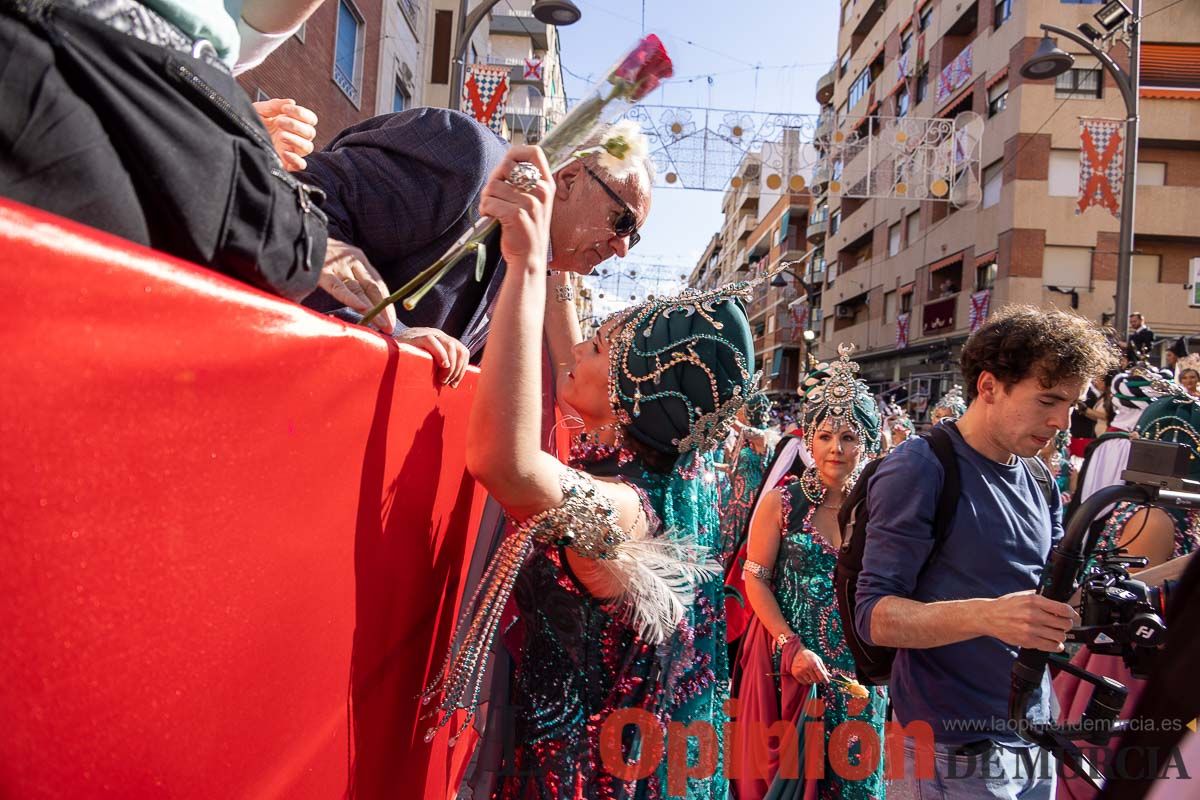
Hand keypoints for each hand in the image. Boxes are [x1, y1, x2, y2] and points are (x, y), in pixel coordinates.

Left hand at [252, 98, 317, 170]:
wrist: (239, 138)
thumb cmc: (251, 124)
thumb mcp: (260, 110)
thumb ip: (274, 105)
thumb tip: (291, 102)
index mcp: (292, 123)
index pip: (310, 119)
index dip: (301, 113)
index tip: (285, 109)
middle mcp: (295, 137)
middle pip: (310, 132)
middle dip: (296, 125)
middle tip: (279, 123)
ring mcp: (292, 151)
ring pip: (308, 147)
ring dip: (296, 140)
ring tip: (280, 135)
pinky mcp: (287, 164)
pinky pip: (301, 165)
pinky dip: (296, 159)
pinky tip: (284, 153)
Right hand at [319, 239, 396, 333]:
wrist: (294, 237)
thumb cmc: (315, 255)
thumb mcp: (337, 264)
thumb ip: (346, 282)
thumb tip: (361, 307)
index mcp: (357, 258)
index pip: (377, 283)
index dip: (386, 303)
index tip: (391, 321)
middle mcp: (351, 260)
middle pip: (372, 288)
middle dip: (383, 309)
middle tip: (389, 328)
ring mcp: (338, 265)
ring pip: (359, 289)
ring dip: (371, 309)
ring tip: (381, 326)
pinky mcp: (323, 270)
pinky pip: (338, 287)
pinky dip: (351, 298)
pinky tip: (362, 309)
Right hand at [395, 327, 469, 387]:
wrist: (385, 353)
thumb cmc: (407, 364)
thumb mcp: (427, 365)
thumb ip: (440, 369)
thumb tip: (454, 384)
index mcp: (443, 342)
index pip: (462, 351)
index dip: (462, 369)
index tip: (454, 384)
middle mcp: (437, 335)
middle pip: (459, 349)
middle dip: (457, 369)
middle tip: (446, 383)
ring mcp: (427, 334)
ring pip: (450, 346)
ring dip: (450, 366)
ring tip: (441, 379)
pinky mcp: (415, 337)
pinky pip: (432, 341)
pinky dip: (441, 355)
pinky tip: (441, 366)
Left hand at [477, 145, 554, 268]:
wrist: (529, 259)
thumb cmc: (526, 230)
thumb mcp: (534, 202)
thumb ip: (524, 182)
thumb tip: (504, 163)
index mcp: (547, 185)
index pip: (534, 152)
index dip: (515, 153)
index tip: (506, 166)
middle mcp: (541, 191)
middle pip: (506, 167)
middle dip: (493, 180)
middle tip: (493, 196)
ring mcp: (530, 203)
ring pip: (493, 186)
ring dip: (487, 199)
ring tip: (493, 211)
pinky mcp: (516, 215)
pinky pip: (489, 202)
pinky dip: (485, 209)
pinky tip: (491, 218)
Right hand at [788, 647, 831, 683]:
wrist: (796, 652)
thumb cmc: (809, 656)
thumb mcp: (818, 659)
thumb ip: (823, 668)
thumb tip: (830, 676)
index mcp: (814, 663)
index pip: (821, 676)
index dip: (825, 680)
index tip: (827, 682)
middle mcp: (807, 668)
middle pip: (816, 680)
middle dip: (819, 680)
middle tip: (818, 676)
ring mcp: (801, 671)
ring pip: (810, 682)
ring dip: (812, 680)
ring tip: (811, 675)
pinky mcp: (796, 674)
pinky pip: (804, 683)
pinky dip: (806, 681)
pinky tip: (806, 676)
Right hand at [983, 591, 1079, 651]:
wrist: (989, 617)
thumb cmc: (1006, 606)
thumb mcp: (1023, 595)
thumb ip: (1041, 598)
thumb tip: (1059, 603)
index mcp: (1034, 601)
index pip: (1064, 609)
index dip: (1072, 614)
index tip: (1072, 616)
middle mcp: (1034, 615)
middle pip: (1064, 624)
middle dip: (1066, 625)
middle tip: (1063, 624)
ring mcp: (1031, 629)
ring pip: (1060, 636)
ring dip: (1060, 635)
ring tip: (1055, 633)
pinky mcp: (1028, 641)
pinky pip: (1051, 646)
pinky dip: (1055, 646)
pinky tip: (1053, 642)